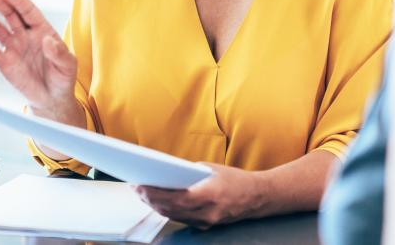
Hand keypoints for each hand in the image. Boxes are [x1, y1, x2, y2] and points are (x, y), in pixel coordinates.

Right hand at [0, 0, 79, 121]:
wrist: (51, 97)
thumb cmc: (63, 77)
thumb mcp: (67, 65)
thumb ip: (59, 53)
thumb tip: (48, 40)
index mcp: (43, 30)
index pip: (29, 11)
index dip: (19, 0)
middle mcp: (25, 34)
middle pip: (11, 14)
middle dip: (0, 2)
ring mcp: (13, 46)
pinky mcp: (4, 61)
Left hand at [134, 163, 266, 228]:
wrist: (257, 196)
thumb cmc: (235, 180)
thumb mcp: (211, 169)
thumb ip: (189, 173)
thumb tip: (166, 173)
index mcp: (208, 195)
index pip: (174, 198)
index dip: (154, 193)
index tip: (140, 185)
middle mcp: (206, 212)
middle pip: (170, 209)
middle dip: (150, 199)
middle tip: (137, 188)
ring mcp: (206, 221)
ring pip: (173, 216)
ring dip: (156, 205)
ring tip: (144, 194)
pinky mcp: (205, 225)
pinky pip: (182, 219)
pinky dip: (168, 210)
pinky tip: (159, 201)